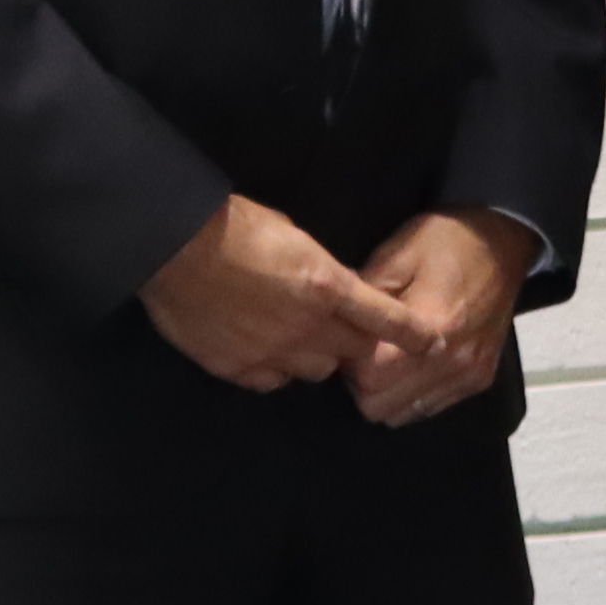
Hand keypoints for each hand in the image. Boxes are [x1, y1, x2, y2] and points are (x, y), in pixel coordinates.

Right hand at [143, 194, 414, 392]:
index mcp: (325, 286)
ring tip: (292, 334)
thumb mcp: (293, 234)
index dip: (412, 334)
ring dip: (314, 356)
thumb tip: (332, 290)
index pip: (385, 320)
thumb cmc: (233, 223)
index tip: (433, 343)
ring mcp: (272, 352)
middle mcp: (306, 326)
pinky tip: (258, 346)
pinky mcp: (239, 369)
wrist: (172, 244)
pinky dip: (274, 368)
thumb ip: (320, 271)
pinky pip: (273, 380)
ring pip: (315, 371)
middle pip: (354, 352)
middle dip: (355, 341)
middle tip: (338, 325)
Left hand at [345, 211, 530, 426]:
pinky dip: (414, 393)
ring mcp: (468, 375)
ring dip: (388, 392)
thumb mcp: (395, 256)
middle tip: (366, 352)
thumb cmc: (443, 242)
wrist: (501, 240)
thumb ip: (363, 299)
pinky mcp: (480, 380)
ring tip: (389, 358)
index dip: (349, 363)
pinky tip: (414, 364)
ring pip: (404, 414)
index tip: (350, 342)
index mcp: (431, 326)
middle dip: (364, 384)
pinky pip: (431, 408)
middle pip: (382, 407)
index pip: (369, 379)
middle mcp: (453, 361)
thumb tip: (334, 326)